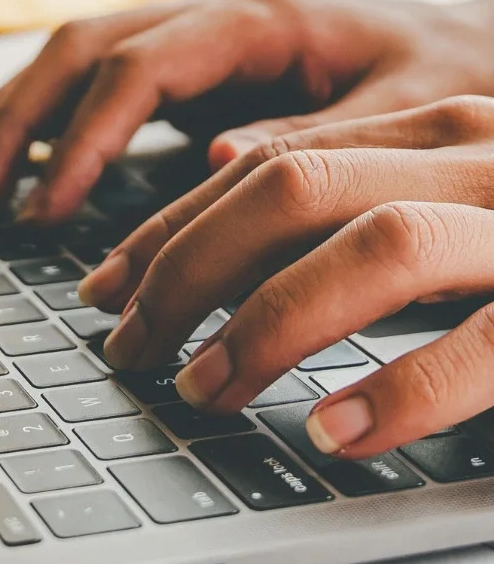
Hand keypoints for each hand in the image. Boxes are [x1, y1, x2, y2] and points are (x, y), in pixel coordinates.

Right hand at [0, 0, 493, 220]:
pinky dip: (47, 119)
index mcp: (261, 17)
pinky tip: (8, 157)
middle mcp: (217, 15)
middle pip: (85, 49)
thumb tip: (212, 168)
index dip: (84, 137)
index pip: (139, 69)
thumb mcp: (406, 116)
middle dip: (20, 120)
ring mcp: (203, 38)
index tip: (47, 206)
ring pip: (79, 59)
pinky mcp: (202, 70)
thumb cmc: (457, 81)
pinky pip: (103, 85)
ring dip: (14, 114)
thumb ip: (314, 141)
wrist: (484, 50)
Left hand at [85, 97, 493, 458]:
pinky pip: (481, 346)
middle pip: (301, 185)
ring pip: (383, 244)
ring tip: (203, 390)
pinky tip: (332, 431)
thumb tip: (227, 171)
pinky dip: (399, 390)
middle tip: (131, 345)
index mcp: (439, 132)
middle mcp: (475, 157)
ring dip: (273, 320)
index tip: (108, 285)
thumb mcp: (458, 199)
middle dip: (192, 264)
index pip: (278, 160)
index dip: (178, 222)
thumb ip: (364, 191)